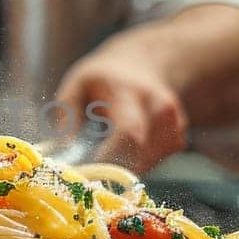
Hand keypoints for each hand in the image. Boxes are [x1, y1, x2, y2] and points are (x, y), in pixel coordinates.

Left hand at [55, 48, 186, 173]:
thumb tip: (60, 155)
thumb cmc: (103, 78)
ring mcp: (175, 126)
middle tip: (87, 170)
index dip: (108, 160)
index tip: (84, 174)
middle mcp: (161, 108)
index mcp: (132, 92)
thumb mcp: (77, 85)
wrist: (144, 64)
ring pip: (145, 165)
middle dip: (109, 169)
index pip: (129, 133)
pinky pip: (152, 165)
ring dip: (120, 166)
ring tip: (106, 145)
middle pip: (139, 156)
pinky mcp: (178, 140)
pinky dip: (134, 163)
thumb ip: (66, 118)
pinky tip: (125, 144)